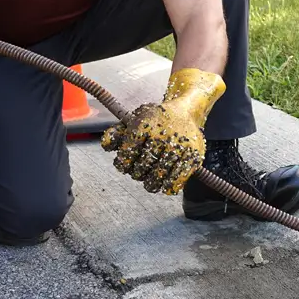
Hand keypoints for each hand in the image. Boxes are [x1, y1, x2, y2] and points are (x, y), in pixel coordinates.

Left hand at [101, 68, 225, 194]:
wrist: (186, 111)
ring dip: (151, 183)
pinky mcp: (192, 156)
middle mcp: (162, 134)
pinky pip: (177, 179)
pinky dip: (168, 186)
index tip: (123, 165)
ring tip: (148, 182)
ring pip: (159, 175)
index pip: (128, 151)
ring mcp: (179, 146)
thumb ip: (117, 132)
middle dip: (137, 172)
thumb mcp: (135, 119)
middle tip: (137, 173)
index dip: (123, 163)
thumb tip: (106, 146)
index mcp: (145, 124)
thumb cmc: (156, 119)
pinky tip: (164, 185)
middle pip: (143, 165)